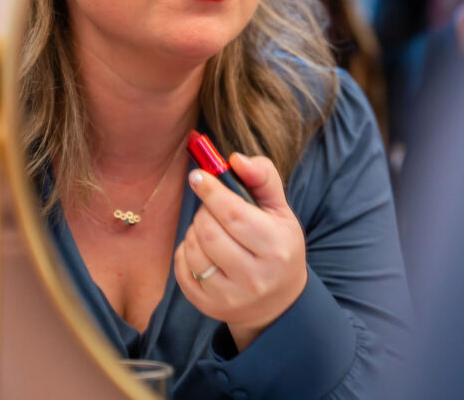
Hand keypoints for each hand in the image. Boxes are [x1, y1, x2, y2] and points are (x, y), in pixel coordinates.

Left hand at [174, 153, 306, 351]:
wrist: (278, 301)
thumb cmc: (278, 245)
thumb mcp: (280, 210)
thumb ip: (263, 177)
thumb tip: (235, 158)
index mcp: (276, 247)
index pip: (235, 214)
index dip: (211, 191)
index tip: (198, 175)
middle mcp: (255, 276)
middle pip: (210, 232)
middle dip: (205, 211)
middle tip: (212, 207)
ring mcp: (230, 296)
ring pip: (194, 250)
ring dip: (195, 230)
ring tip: (210, 228)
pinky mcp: (209, 306)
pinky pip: (183, 269)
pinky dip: (186, 251)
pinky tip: (202, 248)